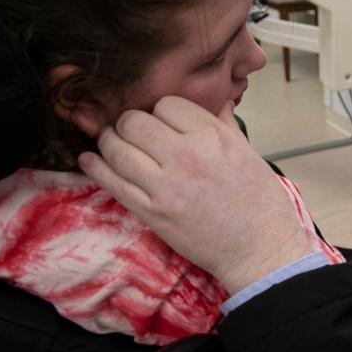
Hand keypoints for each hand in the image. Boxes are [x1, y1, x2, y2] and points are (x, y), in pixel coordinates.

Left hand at [78, 97, 314, 293]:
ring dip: (109, 142)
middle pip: (135, 121)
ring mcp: (167, 185)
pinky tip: (90, 159)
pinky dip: (96, 167)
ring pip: (117, 147)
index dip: (161, 111)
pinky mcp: (153, 212)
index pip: (167, 104)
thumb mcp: (249, 154)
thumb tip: (217, 103)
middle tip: (132, 131)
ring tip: (111, 142)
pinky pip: (113, 182)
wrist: (260, 248)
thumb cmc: (261, 202)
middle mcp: (188, 155)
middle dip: (130, 123)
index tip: (162, 122)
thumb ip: (225, 126)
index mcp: (214, 136)